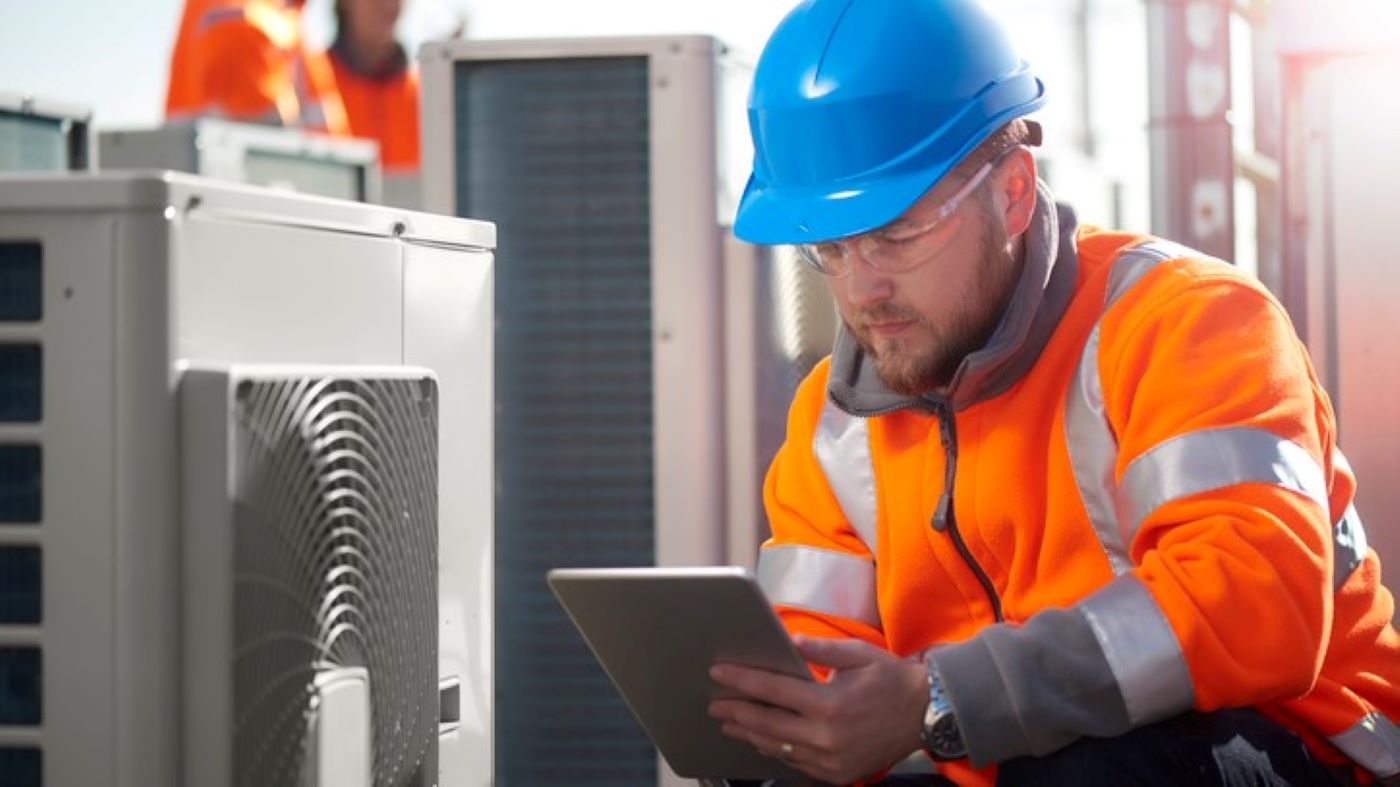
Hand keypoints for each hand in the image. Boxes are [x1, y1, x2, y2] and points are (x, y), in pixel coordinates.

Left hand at [707, 636, 927, 784]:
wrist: (926, 714)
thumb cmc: (891, 679)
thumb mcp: (857, 654)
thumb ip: (819, 650)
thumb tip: (787, 639)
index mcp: (829, 704)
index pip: (773, 691)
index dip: (742, 681)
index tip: (719, 673)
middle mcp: (827, 737)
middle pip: (767, 724)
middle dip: (736, 712)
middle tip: (714, 704)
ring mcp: (831, 760)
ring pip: (777, 749)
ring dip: (750, 734)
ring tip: (730, 722)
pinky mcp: (837, 774)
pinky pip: (796, 763)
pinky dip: (775, 750)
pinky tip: (762, 739)